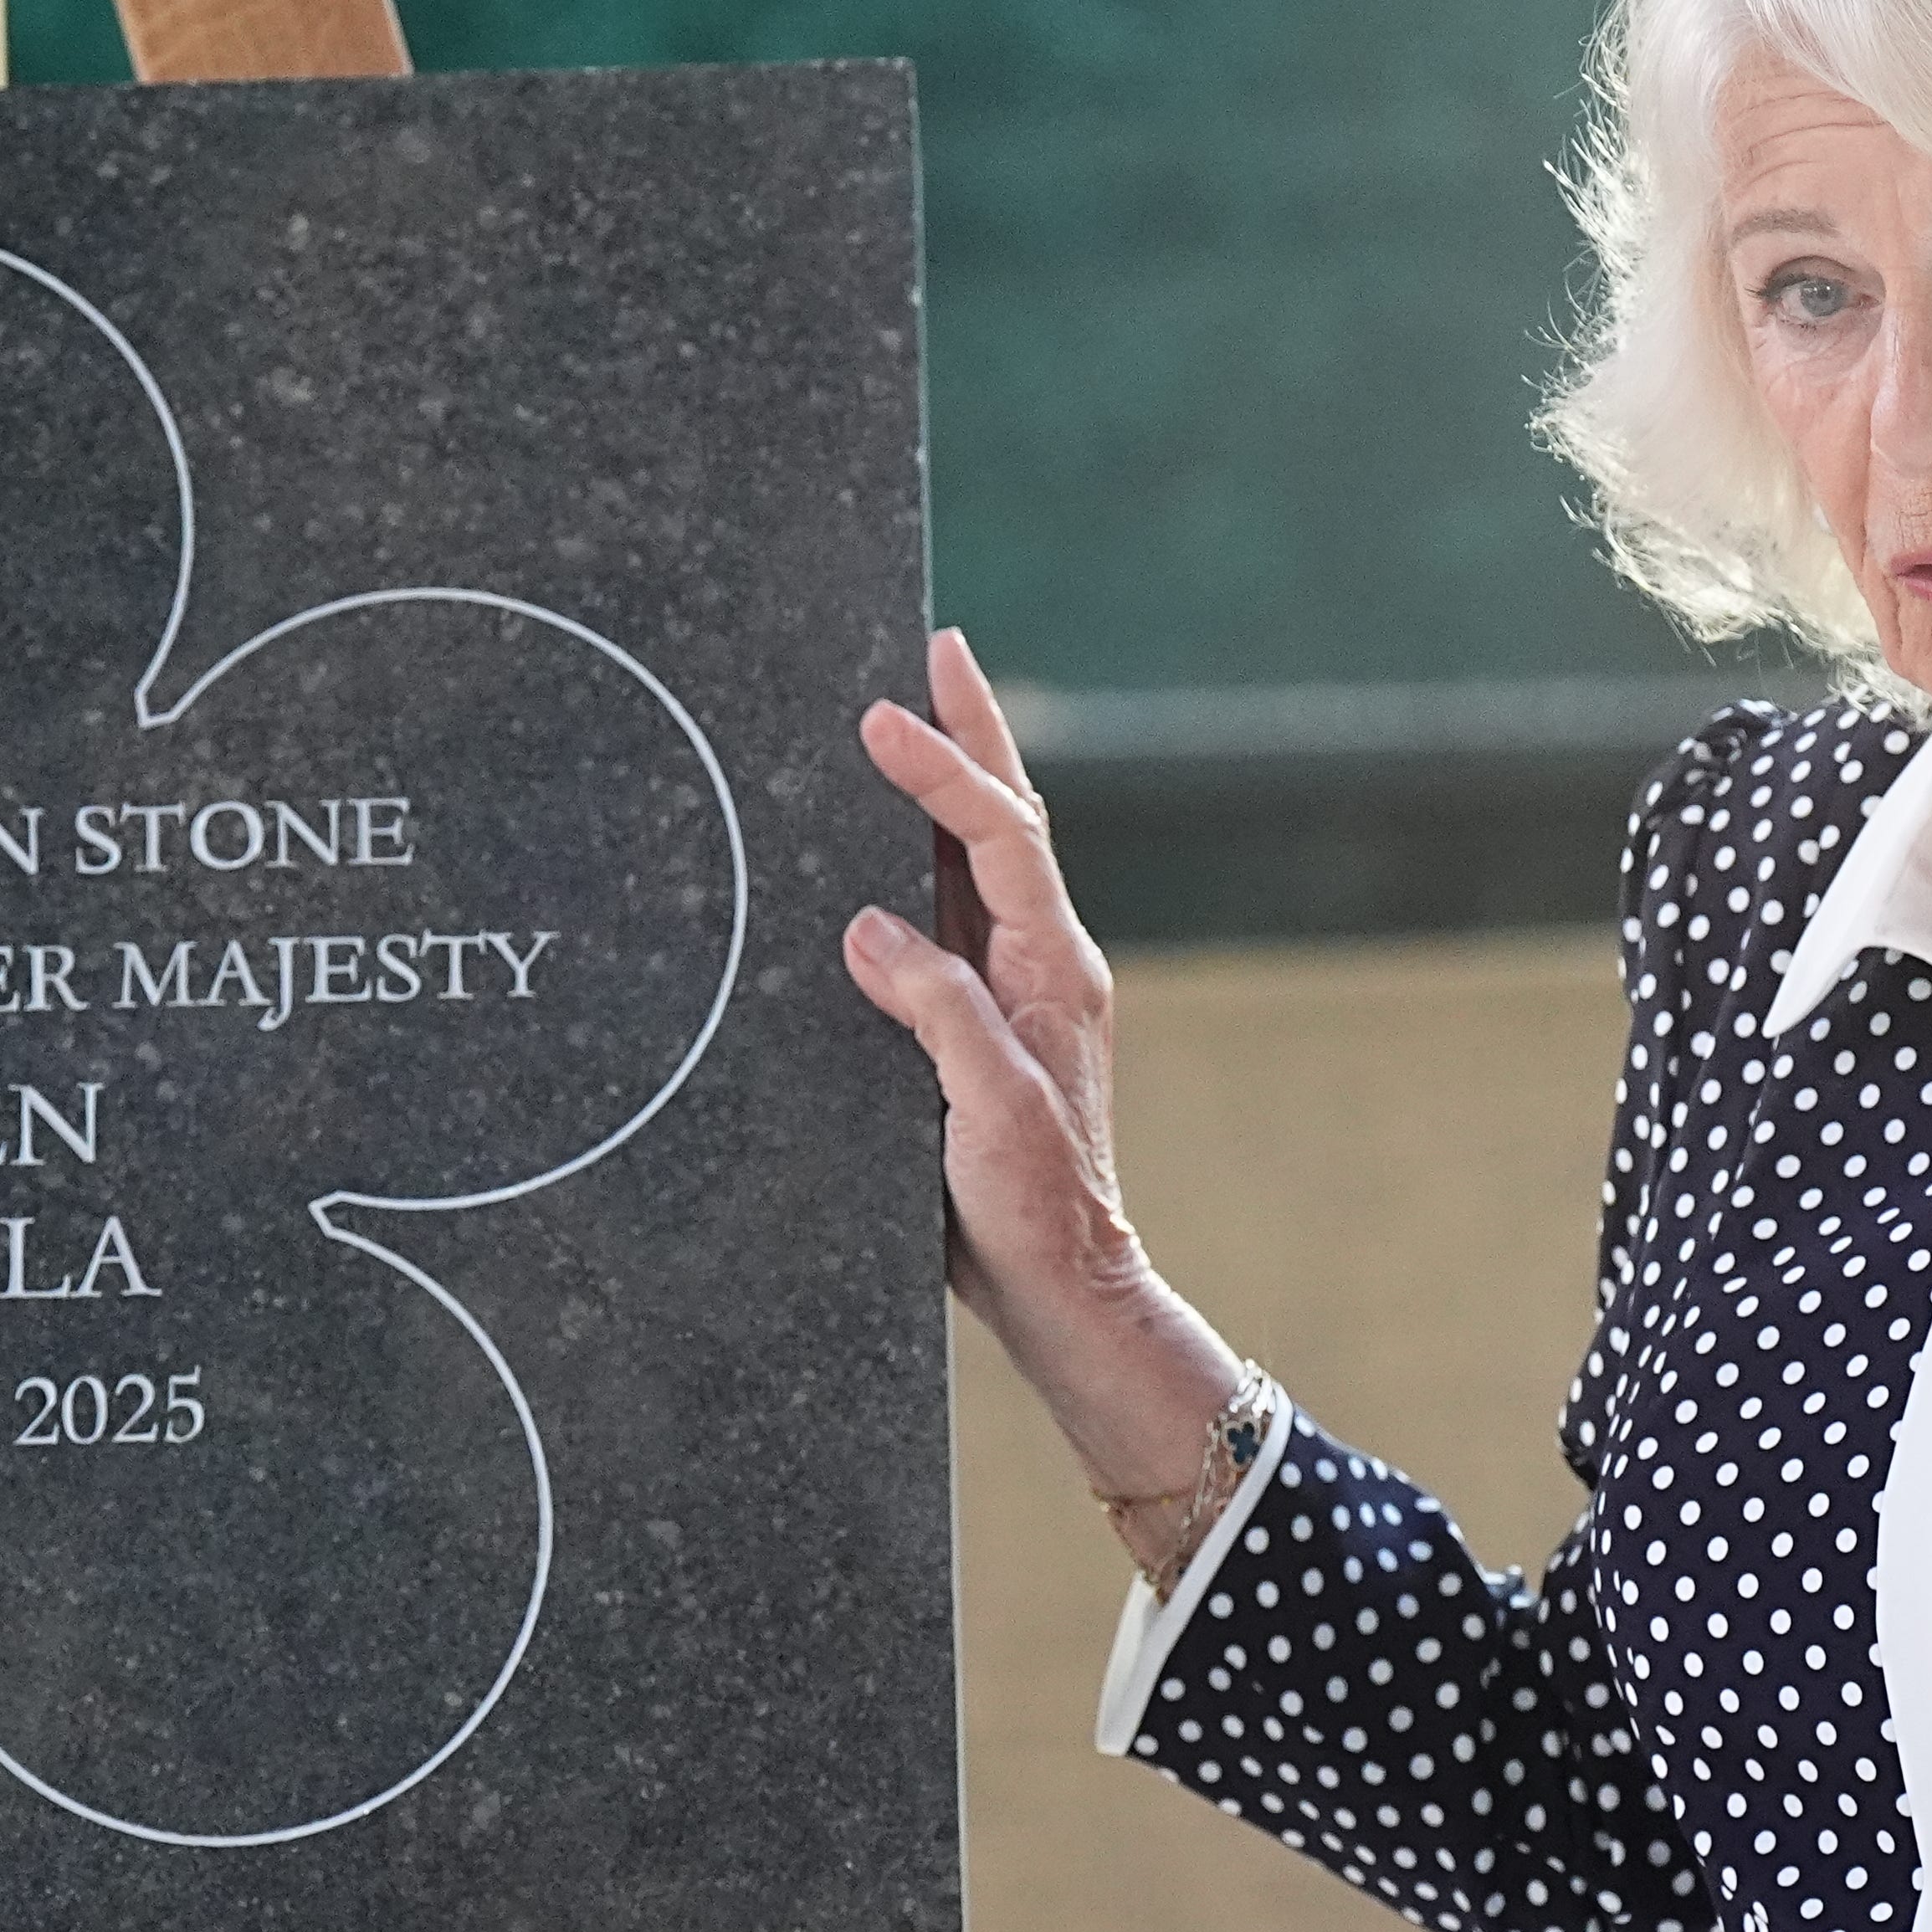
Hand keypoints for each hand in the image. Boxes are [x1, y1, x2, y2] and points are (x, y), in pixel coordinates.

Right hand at [846, 629, 1246, 1508]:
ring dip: (950, 783)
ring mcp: (1014, 991)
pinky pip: (951, 916)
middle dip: (972, 732)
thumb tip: (872, 929)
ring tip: (914, 713)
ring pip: (978, 861)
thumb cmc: (1031, 1206)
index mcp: (1054, 970)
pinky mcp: (979, 1024)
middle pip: (1006, 821)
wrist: (1059, 1284)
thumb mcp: (987, 1108)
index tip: (882, 719)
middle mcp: (1041, 963)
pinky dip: (923, 857)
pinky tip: (889, 845)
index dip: (944, 772)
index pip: (999, 839)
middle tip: (938, 648)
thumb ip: (938, 1010)